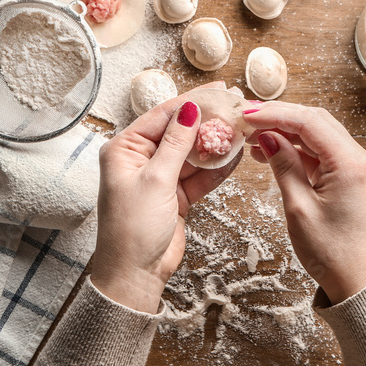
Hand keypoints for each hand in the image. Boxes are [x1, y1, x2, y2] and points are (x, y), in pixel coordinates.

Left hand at [92, 82, 242, 312]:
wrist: (135, 274)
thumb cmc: (132, 229)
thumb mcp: (156, 180)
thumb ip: (176, 144)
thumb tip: (190, 110)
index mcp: (124, 149)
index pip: (163, 116)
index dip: (192, 101)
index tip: (218, 91)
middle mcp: (140, 160)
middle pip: (179, 132)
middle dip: (207, 122)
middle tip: (235, 108)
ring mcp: (159, 178)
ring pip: (192, 153)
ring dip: (215, 144)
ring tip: (241, 129)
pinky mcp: (175, 196)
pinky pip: (199, 175)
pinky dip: (216, 168)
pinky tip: (235, 155)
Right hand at [245, 102, 365, 303]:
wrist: (356, 281)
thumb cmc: (331, 252)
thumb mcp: (299, 207)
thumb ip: (284, 165)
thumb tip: (266, 136)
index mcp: (349, 163)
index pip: (308, 122)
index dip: (274, 114)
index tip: (246, 115)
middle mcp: (358, 158)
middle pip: (315, 121)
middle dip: (280, 116)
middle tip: (247, 118)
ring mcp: (357, 167)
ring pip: (318, 134)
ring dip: (286, 132)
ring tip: (253, 138)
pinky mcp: (351, 177)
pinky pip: (322, 152)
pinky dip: (297, 149)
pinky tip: (272, 152)